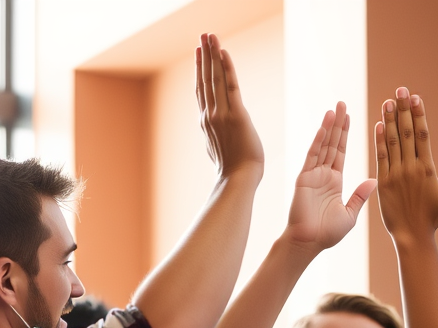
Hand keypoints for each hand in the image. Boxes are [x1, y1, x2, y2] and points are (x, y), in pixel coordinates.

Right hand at [195, 33, 263, 179]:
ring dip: (212, 55)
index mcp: (207, 122)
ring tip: (210, 36)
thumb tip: (213, 132)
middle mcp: (210, 115)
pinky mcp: (237, 115)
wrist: (238, 180)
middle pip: (205, 79)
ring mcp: (222, 114)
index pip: (202, 90)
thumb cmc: (232, 171)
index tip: (199, 53)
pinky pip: (231, 86)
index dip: (200, 70)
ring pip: (215, 78)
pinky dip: (227, 68)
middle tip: (203, 35)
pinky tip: (224, 53)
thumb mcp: (219, 149)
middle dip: (204, 55)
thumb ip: (215, 136)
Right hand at [284, 102, 376, 251]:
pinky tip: (324, 127)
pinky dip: (318, 142)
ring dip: (329, 127)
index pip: (341, 152)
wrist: (309, 244)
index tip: (350, 117)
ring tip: (334, 108)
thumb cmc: (327, 234)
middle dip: (338, 124)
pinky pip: (312, 157)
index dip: (345, 135)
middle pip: (332, 144)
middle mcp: (323, 175)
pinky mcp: (304, 179)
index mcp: (335, 182)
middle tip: (342, 103)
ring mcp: (313, 175)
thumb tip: (374, 180)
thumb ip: (360, 196)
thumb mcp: (349, 214)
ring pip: (323, 146)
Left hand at [375, 87, 437, 247]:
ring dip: (390, 120)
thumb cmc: (432, 218)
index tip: (416, 98)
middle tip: (400, 90)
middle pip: (407, 133)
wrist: (412, 237)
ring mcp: (395, 175)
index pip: (423, 135)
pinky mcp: (382, 183)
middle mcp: (410, 168)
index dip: (419, 115)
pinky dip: (379, 140)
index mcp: (427, 169)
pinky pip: (380, 157)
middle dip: (403, 110)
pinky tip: (378, 125)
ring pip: (392, 142)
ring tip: (387, 101)